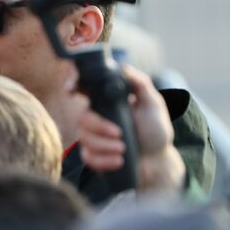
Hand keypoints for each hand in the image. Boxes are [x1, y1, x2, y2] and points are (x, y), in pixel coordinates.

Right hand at [73, 64, 185, 192]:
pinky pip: (88, 157)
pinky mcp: (94, 156)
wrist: (157, 159)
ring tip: (123, 149)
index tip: (72, 91)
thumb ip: (140, 83)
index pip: (85, 89)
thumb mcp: (153, 104)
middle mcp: (97, 117)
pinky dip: (104, 160)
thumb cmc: (155, 130)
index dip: (74, 86)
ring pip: (84, 138)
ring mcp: (94, 137)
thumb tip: (123, 68)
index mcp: (108, 101)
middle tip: (118, 133)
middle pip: (82, 117)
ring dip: (105, 145)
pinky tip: (119, 161)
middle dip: (99, 126)